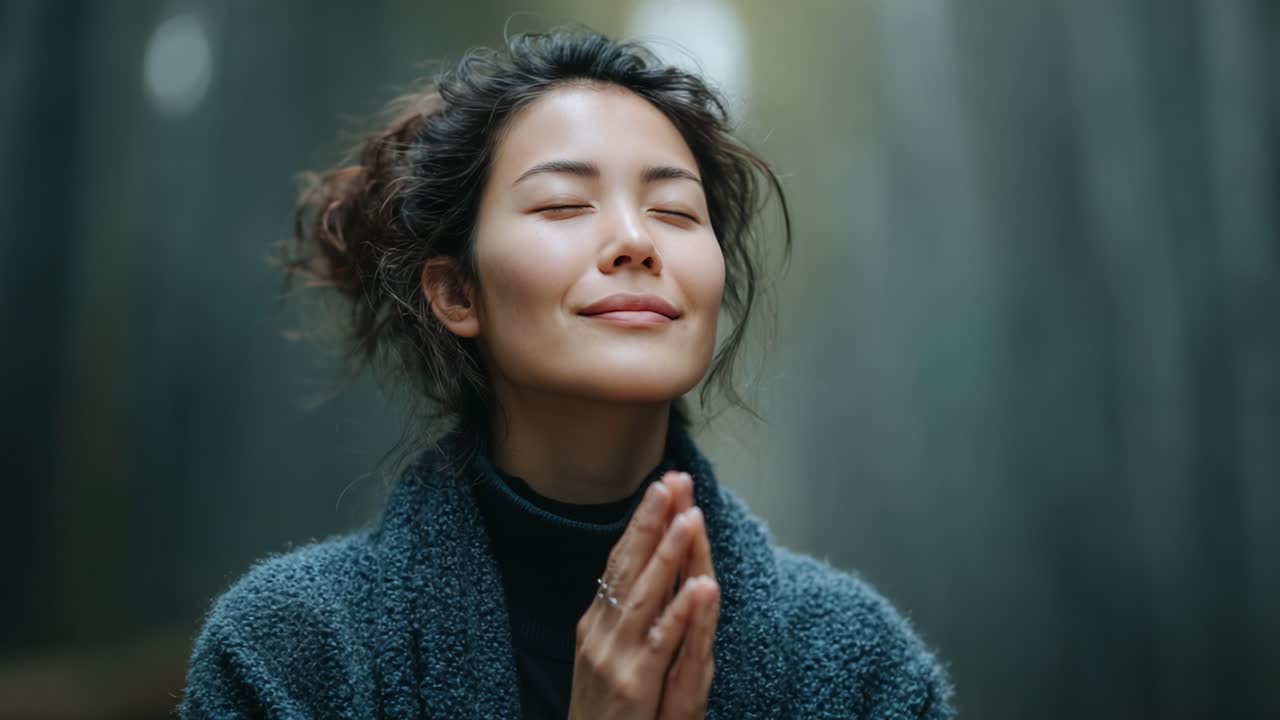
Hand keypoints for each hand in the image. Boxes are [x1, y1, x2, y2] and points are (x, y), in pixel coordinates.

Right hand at [567, 471, 719, 719]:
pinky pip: (662, 641)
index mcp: (597, 621)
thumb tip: (637, 573)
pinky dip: (681, 611)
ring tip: (688, 518)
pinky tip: (699, 586)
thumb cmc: (606, 712)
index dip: (641, 522)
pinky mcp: (635, 683)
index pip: (620, 560)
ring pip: (646, 595)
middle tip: (669, 482)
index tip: (660, 487)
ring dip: (668, 554)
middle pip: (628, 566)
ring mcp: (616, 656)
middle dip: (651, 521)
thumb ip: (622, 616)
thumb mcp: (608, 655)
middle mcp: (602, 631)